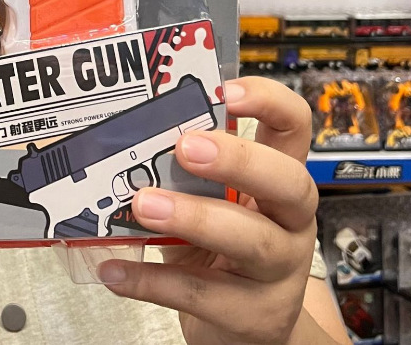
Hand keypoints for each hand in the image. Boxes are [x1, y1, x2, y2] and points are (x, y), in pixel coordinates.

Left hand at [100, 77, 319, 344]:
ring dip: (193, 218)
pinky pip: (203, 295)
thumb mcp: (205, 196)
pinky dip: (153, 281)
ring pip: (252, 241)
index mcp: (279, 176)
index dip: (269, 102)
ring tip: (143, 205)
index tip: (225, 90)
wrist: (239, 326)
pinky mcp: (255, 317)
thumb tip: (117, 131)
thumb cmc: (214, 243)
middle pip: (290, 183)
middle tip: (185, 147)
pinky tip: (116, 270)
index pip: (295, 125)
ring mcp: (281, 272)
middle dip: (239, 160)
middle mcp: (291, 221)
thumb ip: (180, 167)